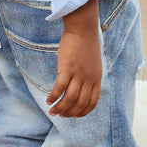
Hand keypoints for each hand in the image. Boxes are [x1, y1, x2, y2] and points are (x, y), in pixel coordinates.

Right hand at [47, 0, 101, 117]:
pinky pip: (59, 88)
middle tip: (60, 115)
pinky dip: (53, 96)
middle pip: (79, 103)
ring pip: (69, 98)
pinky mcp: (67, 68)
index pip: (92, 102)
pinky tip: (48, 100)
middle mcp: (89, 78)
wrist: (84, 31)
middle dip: (69, 112)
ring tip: (52, 111)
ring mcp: (78, 74)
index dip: (83, 112)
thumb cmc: (86, 46)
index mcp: (97, 79)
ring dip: (60, 107)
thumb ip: (89, 77)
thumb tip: (81, 88)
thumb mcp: (94, 64)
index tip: (74, 116)